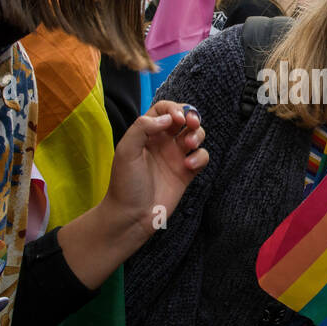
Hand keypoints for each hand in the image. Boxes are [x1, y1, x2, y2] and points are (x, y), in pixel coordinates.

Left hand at [56, 101, 207, 288]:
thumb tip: (168, 119)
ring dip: (197, 135)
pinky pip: (202, 156)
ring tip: (189, 146)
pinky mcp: (187, 173)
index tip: (176, 119)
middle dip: (192, 116)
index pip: (164, 109)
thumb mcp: (126, 150)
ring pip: (196, 135)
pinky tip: (189, 165)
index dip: (173, 108)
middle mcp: (163, 142)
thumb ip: (142, 127)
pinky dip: (200, 156)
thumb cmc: (125, 184)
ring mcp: (176, 157)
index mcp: (146, 133)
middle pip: (185, 118)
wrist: (132, 216)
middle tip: (191, 124)